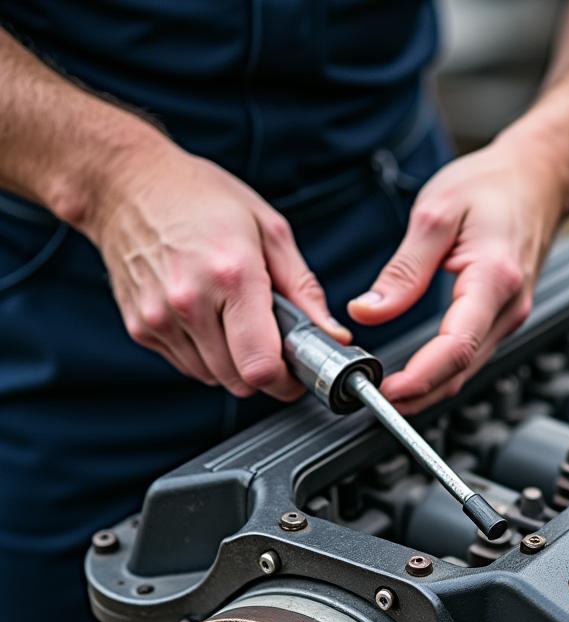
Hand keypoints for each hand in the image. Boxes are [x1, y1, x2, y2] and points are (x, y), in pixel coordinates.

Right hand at [83, 135, 348, 398]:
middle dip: (263, 371)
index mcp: (232, 275)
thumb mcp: (269, 229)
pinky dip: (204, 354)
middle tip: (269, 342)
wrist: (126, 183)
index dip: (286, 380)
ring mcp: (159, 317)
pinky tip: (205, 317)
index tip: (295, 373)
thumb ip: (304, 290)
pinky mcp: (140, 327)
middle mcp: (190, 301)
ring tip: (233, 319)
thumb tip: (332, 335)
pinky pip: (187, 365)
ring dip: (232, 363)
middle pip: (239, 380)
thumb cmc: (200, 198)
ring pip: (213, 378)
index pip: (261, 366)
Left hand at [348, 133, 568, 413]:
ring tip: (387, 395)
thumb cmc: (493, 187)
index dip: (420, 377)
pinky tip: (415, 375)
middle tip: (375, 403)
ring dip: (429, 389)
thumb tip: (368, 312)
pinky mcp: (503, 317)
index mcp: (493, 279)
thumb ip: (402, 270)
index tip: (386, 390)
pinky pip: (472, 356)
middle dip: (418, 395)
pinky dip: (441, 372)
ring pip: (468, 370)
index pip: (456, 347)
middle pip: (462, 370)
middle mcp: (509, 307)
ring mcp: (510, 316)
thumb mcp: (435, 214)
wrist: (539, 178)